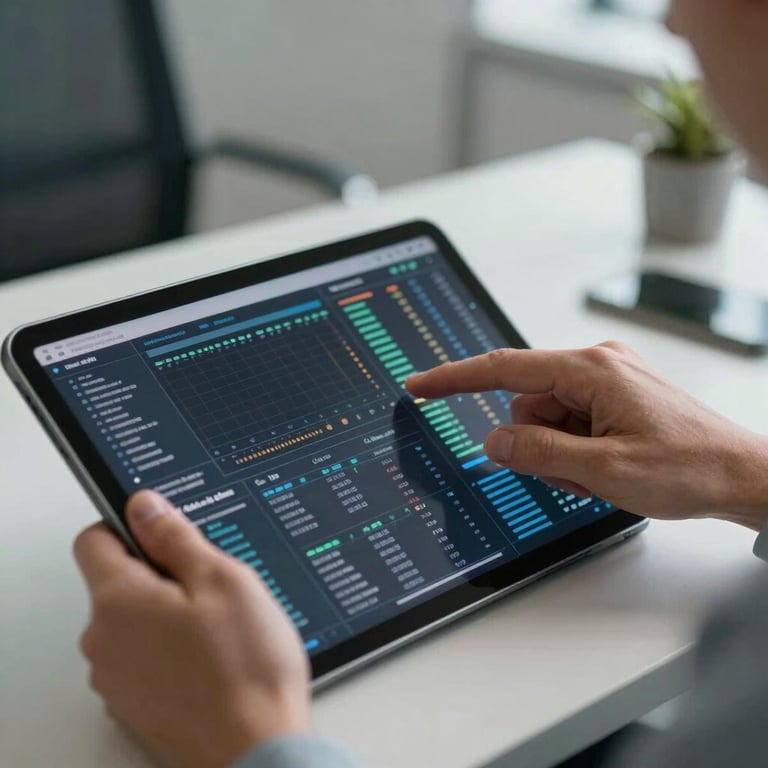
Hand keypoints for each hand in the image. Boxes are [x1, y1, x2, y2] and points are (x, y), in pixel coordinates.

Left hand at [74, 491, 310, 767]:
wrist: (257, 749)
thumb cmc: (245, 666)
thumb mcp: (221, 578)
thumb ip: (174, 535)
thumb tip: (144, 506)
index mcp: (118, 601)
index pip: (93, 538)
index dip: (129, 526)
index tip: (163, 531)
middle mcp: (103, 641)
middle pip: (117, 582)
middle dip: (161, 575)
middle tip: (211, 588)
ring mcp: (115, 678)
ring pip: (133, 621)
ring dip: (167, 614)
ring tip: (218, 629)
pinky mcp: (133, 705)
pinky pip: (143, 657)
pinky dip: (169, 649)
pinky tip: (212, 658)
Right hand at [406, 342, 767, 530]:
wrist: (742, 476)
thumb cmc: (691, 467)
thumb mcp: (604, 470)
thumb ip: (539, 453)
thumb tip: (494, 441)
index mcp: (591, 369)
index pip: (504, 370)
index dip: (454, 379)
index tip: (420, 385)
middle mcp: (597, 365)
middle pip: (526, 405)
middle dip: (536, 444)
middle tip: (578, 473)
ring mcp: (606, 382)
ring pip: (545, 420)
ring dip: (559, 453)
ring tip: (600, 473)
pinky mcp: (613, 398)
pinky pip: (569, 423)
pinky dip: (575, 451)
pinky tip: (607, 466)